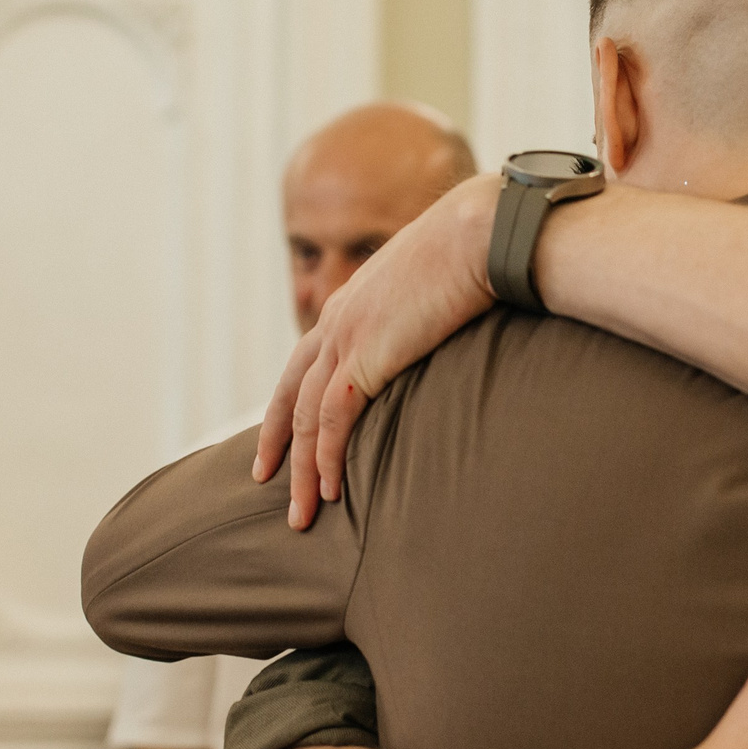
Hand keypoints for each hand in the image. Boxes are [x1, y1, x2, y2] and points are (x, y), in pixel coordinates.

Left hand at [255, 174, 500, 525]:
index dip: (293, 401)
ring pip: (306, 417)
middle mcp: (338, 319)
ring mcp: (346, 337)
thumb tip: (448, 328)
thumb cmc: (480, 251)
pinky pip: (332, 421)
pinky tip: (330, 490)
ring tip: (301, 514)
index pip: (308, 361)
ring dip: (301, 470)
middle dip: (277, 440)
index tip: (286, 434)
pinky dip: (326, 459)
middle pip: (292, 392)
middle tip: (264, 479)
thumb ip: (428, 311)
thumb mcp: (440, 282)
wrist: (483, 234)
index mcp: (353, 301)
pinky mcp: (364, 357)